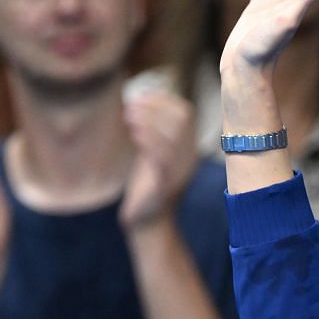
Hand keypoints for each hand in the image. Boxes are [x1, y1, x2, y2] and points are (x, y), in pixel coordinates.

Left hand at [120, 85, 199, 229]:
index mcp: (189, 148)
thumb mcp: (153, 152)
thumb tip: (139, 98)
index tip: (139, 96)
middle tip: (130, 105)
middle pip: (182, 120)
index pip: (185, 113)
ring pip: (173, 137)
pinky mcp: (166, 185)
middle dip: (154, 107)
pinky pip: (162, 158)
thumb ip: (153, 129)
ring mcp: (180, 172)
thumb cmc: (147, 184)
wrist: (148, 222)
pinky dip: (149, 141)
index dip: (163, 100)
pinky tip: (133, 135)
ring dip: (149, 121)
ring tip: (128, 116)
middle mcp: (190, 158)